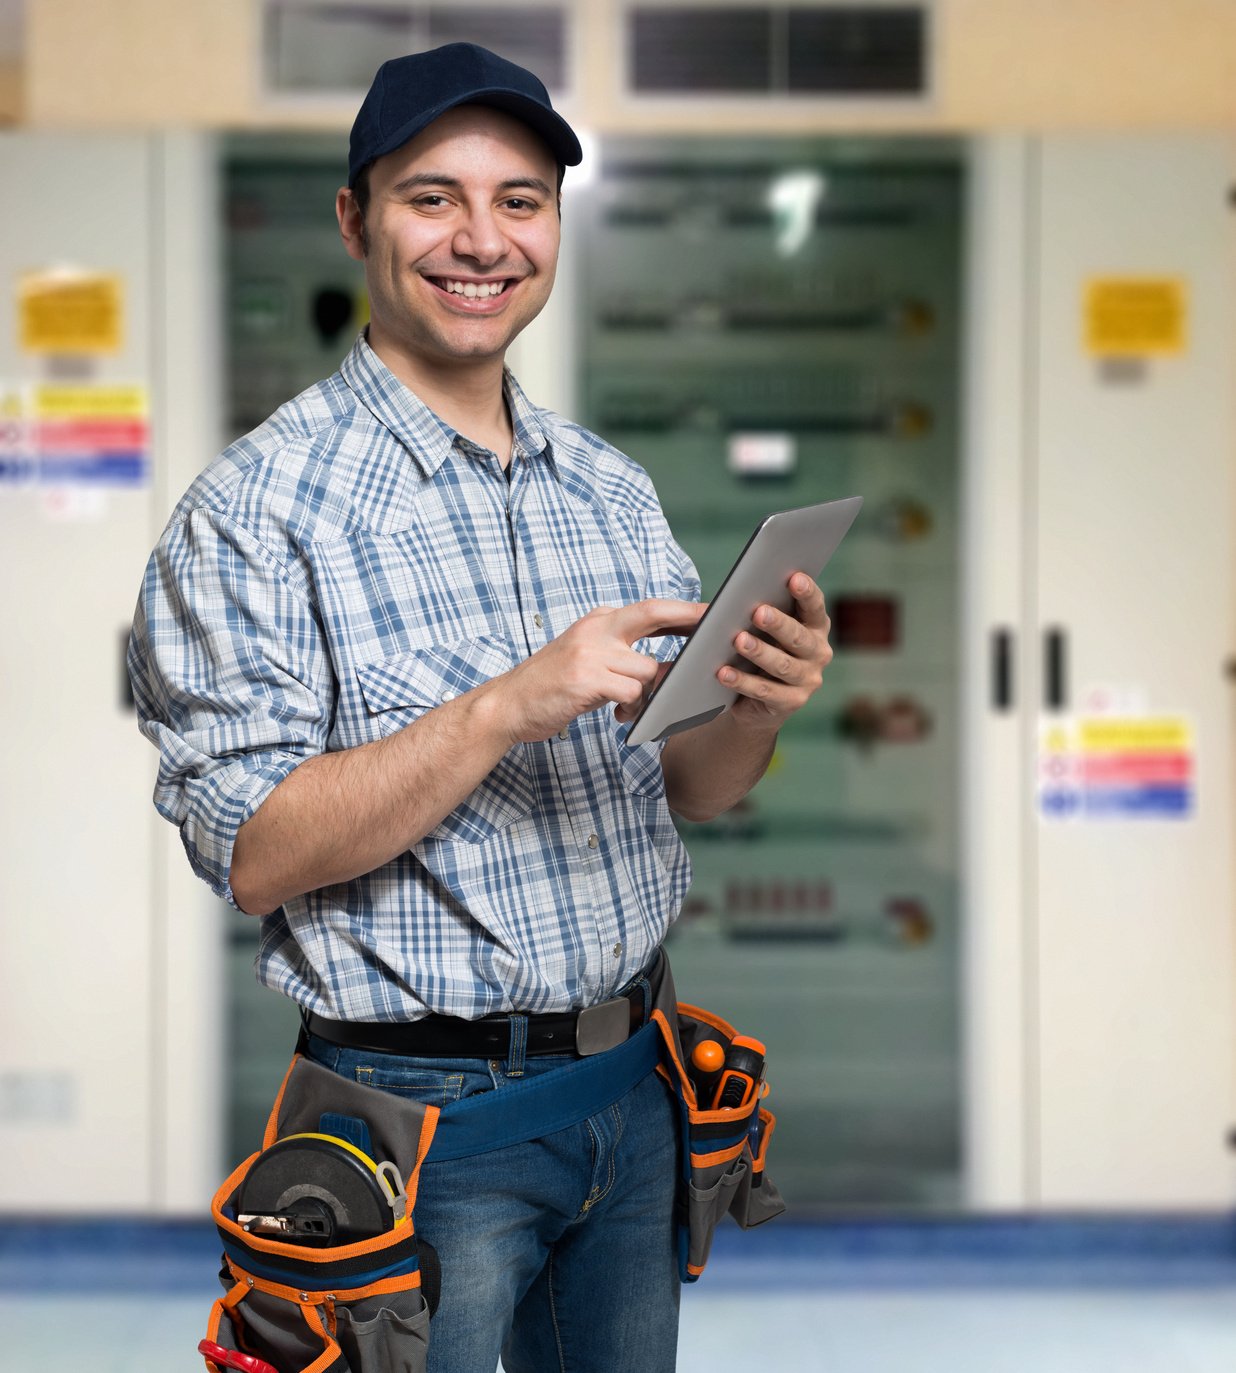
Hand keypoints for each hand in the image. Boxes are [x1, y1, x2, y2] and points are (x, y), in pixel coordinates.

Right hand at [497, 599, 706, 743]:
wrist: (508, 705)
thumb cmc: (551, 685)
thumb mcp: (586, 658)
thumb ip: (621, 655)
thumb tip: (665, 666)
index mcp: (597, 621)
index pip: (648, 608)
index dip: (682, 610)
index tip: (710, 613)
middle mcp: (595, 630)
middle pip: (653, 613)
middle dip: (688, 616)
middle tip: (715, 624)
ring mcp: (590, 652)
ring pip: (647, 669)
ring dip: (649, 693)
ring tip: (630, 708)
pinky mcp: (587, 678)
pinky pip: (632, 692)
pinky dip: (634, 707)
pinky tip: (619, 715)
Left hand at [718, 572, 832, 730]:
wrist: (758, 700)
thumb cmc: (762, 650)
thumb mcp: (766, 630)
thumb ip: (765, 612)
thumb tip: (742, 593)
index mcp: (815, 627)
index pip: (815, 606)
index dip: (806, 592)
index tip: (793, 578)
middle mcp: (818, 653)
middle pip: (798, 637)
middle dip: (778, 624)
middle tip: (758, 612)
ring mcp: (808, 680)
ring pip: (783, 665)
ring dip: (760, 652)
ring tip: (738, 641)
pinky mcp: (791, 702)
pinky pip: (765, 691)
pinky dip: (743, 682)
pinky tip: (724, 673)